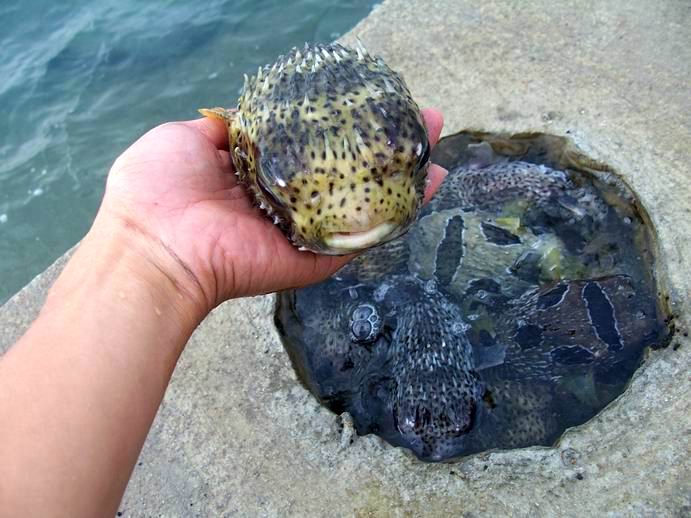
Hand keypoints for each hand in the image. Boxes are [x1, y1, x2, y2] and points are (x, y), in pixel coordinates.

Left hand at [99, 108, 446, 314]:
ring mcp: (307, 230)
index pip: (311, 147)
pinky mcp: (319, 255)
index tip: (367, 101)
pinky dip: (403, 210)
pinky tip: (433, 179)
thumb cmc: (158, 189)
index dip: (340, 124)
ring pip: (365, 200)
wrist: (156, 245)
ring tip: (435, 141)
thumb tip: (245, 114)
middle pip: (345, 172)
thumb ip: (225, 128)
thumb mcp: (185, 138)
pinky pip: (367, 233)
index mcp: (258, 175)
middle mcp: (289, 202)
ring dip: (402, 171)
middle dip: (381, 145)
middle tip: (416, 119)